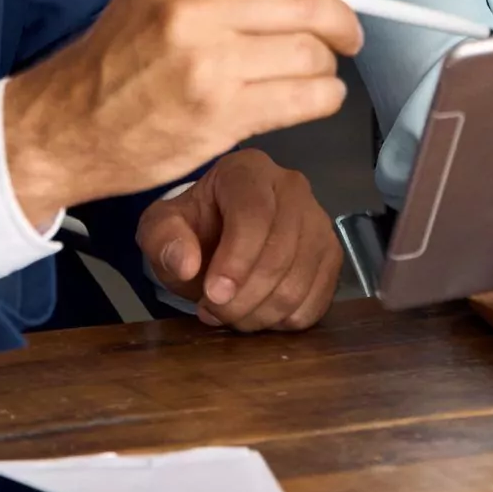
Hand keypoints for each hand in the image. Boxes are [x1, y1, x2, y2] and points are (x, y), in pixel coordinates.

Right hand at [2, 0, 360, 224]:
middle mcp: (189, 7)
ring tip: (316, 70)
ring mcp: (205, 63)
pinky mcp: (219, 114)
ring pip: (311, 50)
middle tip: (348, 32)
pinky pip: (306, 97)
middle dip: (342, 17)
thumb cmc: (117, 62)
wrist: (66, 127)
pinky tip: (312, 96)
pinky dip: (326, 96)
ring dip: (329, 63)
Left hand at [136, 149, 341, 331]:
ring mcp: (318, 221)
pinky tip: (259, 314)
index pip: (254, 214)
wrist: (218, 238)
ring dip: (261, 313)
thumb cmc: (191, 228)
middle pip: (280, 252)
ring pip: (299, 281)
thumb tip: (186, 263)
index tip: (212, 295)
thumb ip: (164, 239)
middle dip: (243, 297)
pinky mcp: (331, 255)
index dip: (236, 261)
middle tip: (212, 312)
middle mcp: (292, 187)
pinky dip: (285, 320)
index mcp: (248, 171)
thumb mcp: (161, 228)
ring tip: (230, 315)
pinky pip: (318, 300)